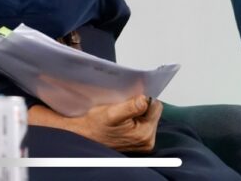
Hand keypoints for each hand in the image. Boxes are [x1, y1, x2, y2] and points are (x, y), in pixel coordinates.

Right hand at [29, 96, 161, 152]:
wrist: (85, 136)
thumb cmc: (95, 125)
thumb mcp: (110, 113)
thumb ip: (130, 107)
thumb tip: (145, 99)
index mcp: (144, 134)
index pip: (155, 106)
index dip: (143, 98)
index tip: (130, 98)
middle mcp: (147, 140)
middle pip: (153, 111)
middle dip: (140, 105)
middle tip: (123, 106)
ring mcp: (144, 142)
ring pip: (148, 116)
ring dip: (136, 111)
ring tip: (121, 114)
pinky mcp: (139, 141)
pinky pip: (143, 122)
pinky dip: (134, 117)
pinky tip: (122, 119)